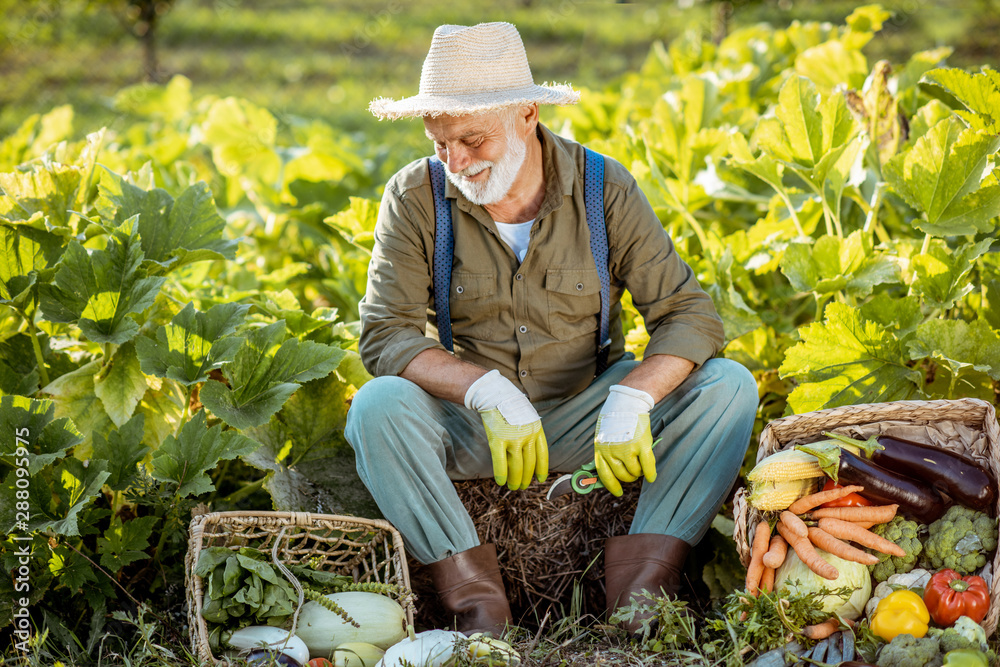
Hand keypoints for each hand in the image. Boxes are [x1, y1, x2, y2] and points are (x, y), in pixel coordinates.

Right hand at [465, 370, 548, 489]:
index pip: (542, 455)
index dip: (541, 469)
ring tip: (513, 486)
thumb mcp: (527, 418)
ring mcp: (513, 439)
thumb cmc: (510, 408)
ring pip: (516, 466)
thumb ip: (530, 434)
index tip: (540, 479)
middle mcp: (527, 436)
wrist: (495, 396)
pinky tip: (501, 482)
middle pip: (529, 464)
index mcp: (536, 430)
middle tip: (522, 486)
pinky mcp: (497, 440)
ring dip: (515, 479)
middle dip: (526, 478)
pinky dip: (501, 475)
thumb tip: (528, 455)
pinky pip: (501, 463)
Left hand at [594, 385, 656, 496]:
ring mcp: (627, 449)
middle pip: (621, 475)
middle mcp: (612, 450)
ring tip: (640, 465)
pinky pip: (647, 467)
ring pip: (634, 472)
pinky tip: (651, 476)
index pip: (604, 474)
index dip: (611, 485)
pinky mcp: (641, 445)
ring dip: (638, 472)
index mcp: (600, 449)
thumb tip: (607, 474)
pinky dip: (650, 474)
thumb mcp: (603, 437)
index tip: (618, 492)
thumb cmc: (615, 420)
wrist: (627, 403)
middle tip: (633, 473)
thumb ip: (606, 453)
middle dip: (629, 477)